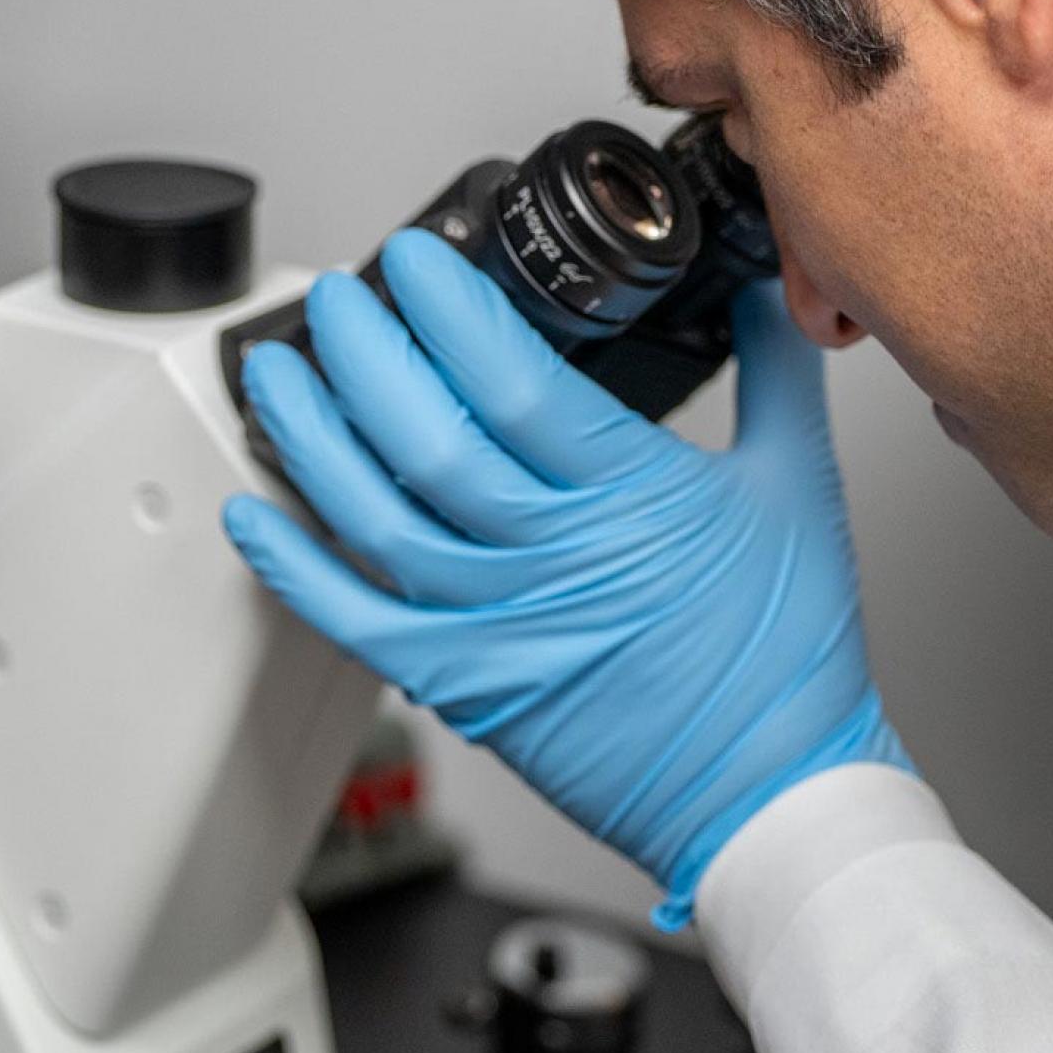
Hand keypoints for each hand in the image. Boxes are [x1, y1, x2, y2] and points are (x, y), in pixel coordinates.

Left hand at [223, 228, 905, 923]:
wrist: (769, 793)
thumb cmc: (784, 658)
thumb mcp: (798, 485)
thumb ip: (774, 371)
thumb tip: (766, 289)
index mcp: (629, 494)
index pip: (512, 380)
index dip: (448, 310)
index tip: (411, 259)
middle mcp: (550, 555)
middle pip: (426, 437)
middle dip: (361, 353)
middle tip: (337, 297)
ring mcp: (496, 625)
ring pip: (374, 516)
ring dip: (311, 438)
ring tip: (277, 376)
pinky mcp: (463, 683)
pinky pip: (354, 620)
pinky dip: (293, 567)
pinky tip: (255, 515)